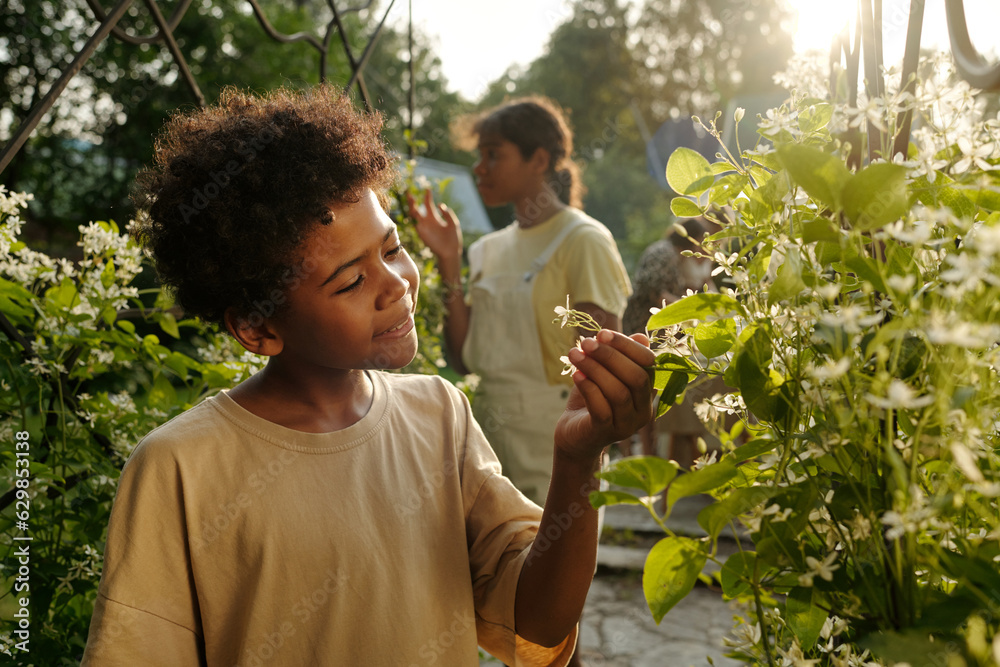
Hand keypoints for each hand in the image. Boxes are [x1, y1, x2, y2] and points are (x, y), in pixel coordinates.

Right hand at [407, 188, 462, 265]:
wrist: (451, 252)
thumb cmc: (453, 239)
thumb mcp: (453, 223)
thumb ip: (447, 214)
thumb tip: (440, 204)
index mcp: (434, 218)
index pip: (428, 205)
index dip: (427, 197)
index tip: (427, 189)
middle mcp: (427, 222)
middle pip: (417, 209)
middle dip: (412, 201)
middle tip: (409, 192)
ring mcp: (423, 228)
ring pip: (414, 216)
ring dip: (411, 207)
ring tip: (411, 199)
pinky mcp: (422, 233)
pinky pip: (416, 224)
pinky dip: (414, 218)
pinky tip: (415, 211)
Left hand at [555, 330, 654, 461]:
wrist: (574, 435)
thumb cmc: (592, 399)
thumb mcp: (605, 374)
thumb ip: (620, 357)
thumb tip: (639, 336)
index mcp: (648, 392)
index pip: (648, 364)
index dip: (627, 346)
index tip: (603, 333)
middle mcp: (644, 411)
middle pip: (637, 378)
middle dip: (611, 356)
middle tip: (586, 342)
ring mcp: (627, 425)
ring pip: (619, 392)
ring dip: (595, 369)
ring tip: (575, 354)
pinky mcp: (606, 433)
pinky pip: (601, 408)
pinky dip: (588, 387)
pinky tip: (575, 374)